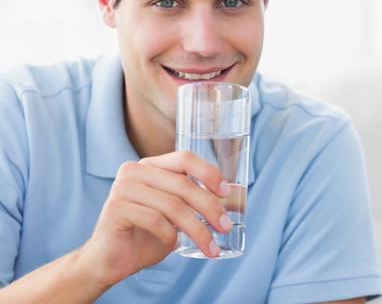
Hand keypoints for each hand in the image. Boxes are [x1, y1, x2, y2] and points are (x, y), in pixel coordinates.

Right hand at [79, 150, 231, 287]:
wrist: (110, 260)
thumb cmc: (146, 235)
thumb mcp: (175, 214)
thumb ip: (195, 200)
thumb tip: (233, 194)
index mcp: (151, 165)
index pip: (185, 158)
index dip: (209, 172)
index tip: (226, 191)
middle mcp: (134, 170)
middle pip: (183, 184)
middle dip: (210, 207)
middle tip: (225, 227)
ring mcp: (123, 187)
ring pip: (172, 205)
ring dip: (197, 229)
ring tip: (210, 247)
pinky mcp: (115, 208)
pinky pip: (154, 219)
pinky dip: (170, 235)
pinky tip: (174, 245)